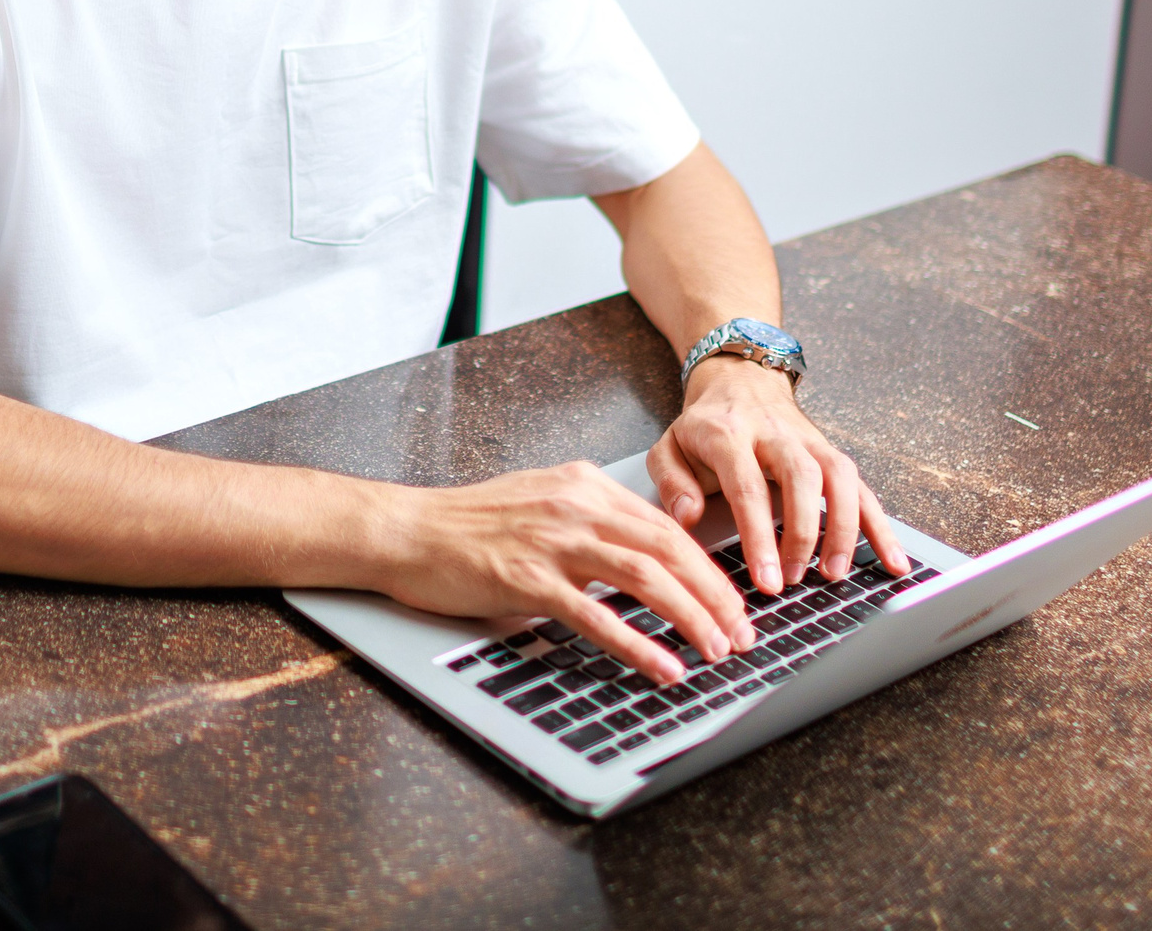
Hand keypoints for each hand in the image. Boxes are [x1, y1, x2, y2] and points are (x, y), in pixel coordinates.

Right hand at [372, 463, 753, 684]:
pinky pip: (594, 615)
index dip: (708, 567)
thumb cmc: (470, 525)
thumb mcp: (542, 503)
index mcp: (584, 485)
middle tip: (744, 634)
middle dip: (715, 594)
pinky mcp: (525, 578)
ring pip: (643, 577)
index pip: (665, 526)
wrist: (408, 530)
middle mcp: (575, 505)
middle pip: (667, 549)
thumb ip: (592, 522)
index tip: (735, 602)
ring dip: (690, 617)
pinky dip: (637, 643)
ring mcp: (551, 540)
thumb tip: (645, 558)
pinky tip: (663, 666)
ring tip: (717, 651)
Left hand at [649, 358, 909, 593]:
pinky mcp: (832, 454)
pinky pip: (862, 488)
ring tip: (835, 573)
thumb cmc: (704, 426)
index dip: (758, 534)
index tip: (765, 577)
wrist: (739, 380)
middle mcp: (775, 434)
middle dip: (802, 532)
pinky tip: (893, 561)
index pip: (746, 486)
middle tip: (794, 579)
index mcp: (728, 433)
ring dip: (844, 527)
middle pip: (801, 477)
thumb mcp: (669, 446)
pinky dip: (881, 526)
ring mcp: (809, 441)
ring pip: (838, 477)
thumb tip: (688, 519)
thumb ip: (671, 482)